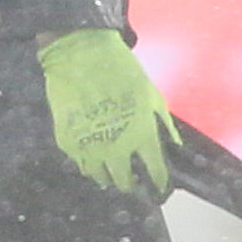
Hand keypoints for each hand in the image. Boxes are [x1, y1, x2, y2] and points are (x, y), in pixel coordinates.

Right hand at [37, 28, 172, 197]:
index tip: (159, 186)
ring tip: (113, 169)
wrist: (80, 55)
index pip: (154, 170)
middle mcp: (116, 147)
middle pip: (125, 181)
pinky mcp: (68, 142)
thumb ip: (163, 123)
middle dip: (132, 183)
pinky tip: (94, 154)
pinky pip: (81, 163)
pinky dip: (89, 163)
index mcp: (141, 134)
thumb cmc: (122, 71)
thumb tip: (174, 144)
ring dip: (109, 176)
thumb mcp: (151, 94)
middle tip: (134, 179)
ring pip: (100, 177)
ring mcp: (89, 147)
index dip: (158, 181)